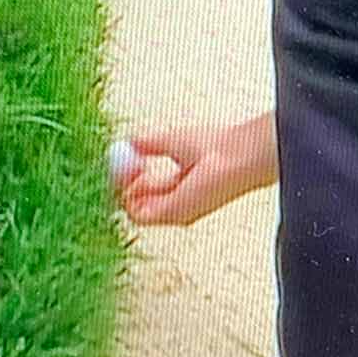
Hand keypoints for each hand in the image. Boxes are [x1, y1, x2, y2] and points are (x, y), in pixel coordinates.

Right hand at [117, 111, 276, 225]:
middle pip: (134, 201)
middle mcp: (175, 203)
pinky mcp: (172, 216)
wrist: (235, 155)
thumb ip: (148, 143)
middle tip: (124, 162)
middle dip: (122, 180)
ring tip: (136, 165)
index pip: (144, 189)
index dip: (128, 174)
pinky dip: (131, 192)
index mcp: (179, 187)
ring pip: (132, 209)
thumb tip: (128, 143)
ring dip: (125, 186)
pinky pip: (136, 213)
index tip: (123, 159)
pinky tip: (143, 171)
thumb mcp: (171, 139)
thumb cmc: (218, 147)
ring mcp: (173, 212)